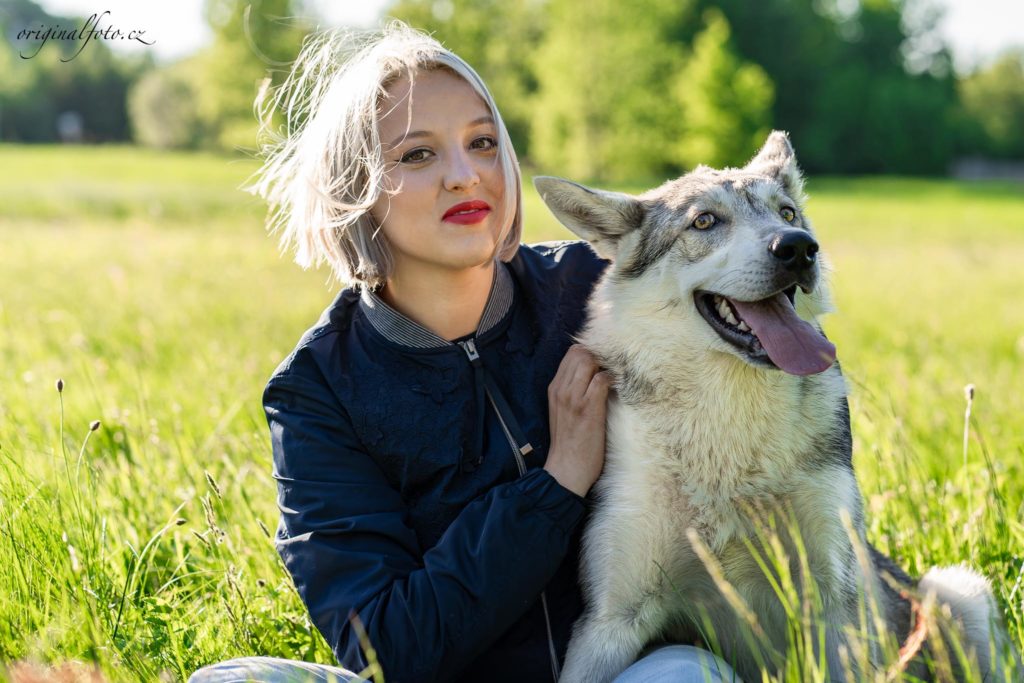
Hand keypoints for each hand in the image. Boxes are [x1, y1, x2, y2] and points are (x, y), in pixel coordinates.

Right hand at [543, 344, 609, 496]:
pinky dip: (612, 379)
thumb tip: (594, 375)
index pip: (571, 354)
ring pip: (589, 361)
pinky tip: (618, 389)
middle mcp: (561, 388)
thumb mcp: (563, 411)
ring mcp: (573, 397)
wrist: (566, 468)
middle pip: (580, 352)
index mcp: (554, 388)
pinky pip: (602, 379)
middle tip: (611, 368)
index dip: (589, 353)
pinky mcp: (588, 407)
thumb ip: (572, 391)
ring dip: (606, 365)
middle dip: (599, 355)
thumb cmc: (569, 442)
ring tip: (615, 377)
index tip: (603, 362)